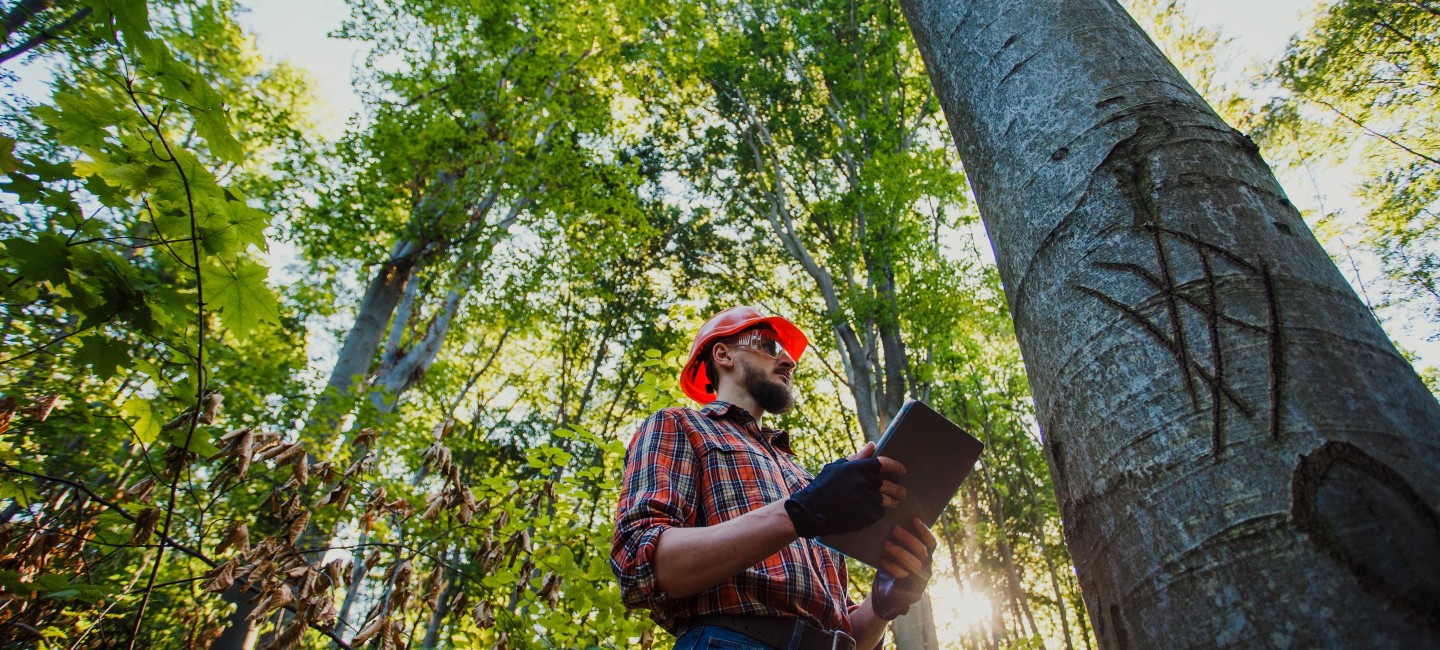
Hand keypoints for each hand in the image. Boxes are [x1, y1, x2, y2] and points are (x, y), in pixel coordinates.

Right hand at [785, 442, 907, 537]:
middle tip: (901, 493)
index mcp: (859, 468)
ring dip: (892, 502)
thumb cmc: (823, 486)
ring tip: (893, 503)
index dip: (897, 467)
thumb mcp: (837, 467)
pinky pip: (879, 513)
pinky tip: (874, 511)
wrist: (811, 511)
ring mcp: (867, 500)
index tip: (903, 471)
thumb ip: (858, 457)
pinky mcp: (866, 515)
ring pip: (888, 501)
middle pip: (892, 485)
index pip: (885, 464)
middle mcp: (865, 483)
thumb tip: (873, 445)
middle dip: (899, 490)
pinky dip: (879, 512)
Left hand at [871, 517, 936, 619]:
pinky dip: (892, 567)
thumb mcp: (898, 555)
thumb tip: (893, 521)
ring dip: (899, 551)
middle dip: (908, 538)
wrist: (887, 596)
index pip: (931, 543)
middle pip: (922, 550)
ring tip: (885, 543)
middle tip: (894, 528)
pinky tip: (882, 560)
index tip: (913, 518)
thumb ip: (901, 543)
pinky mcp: (911, 591)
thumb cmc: (892, 569)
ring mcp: (920, 581)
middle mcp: (926, 568)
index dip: (924, 530)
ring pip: (913, 563)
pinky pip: (903, 576)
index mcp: (926, 558)